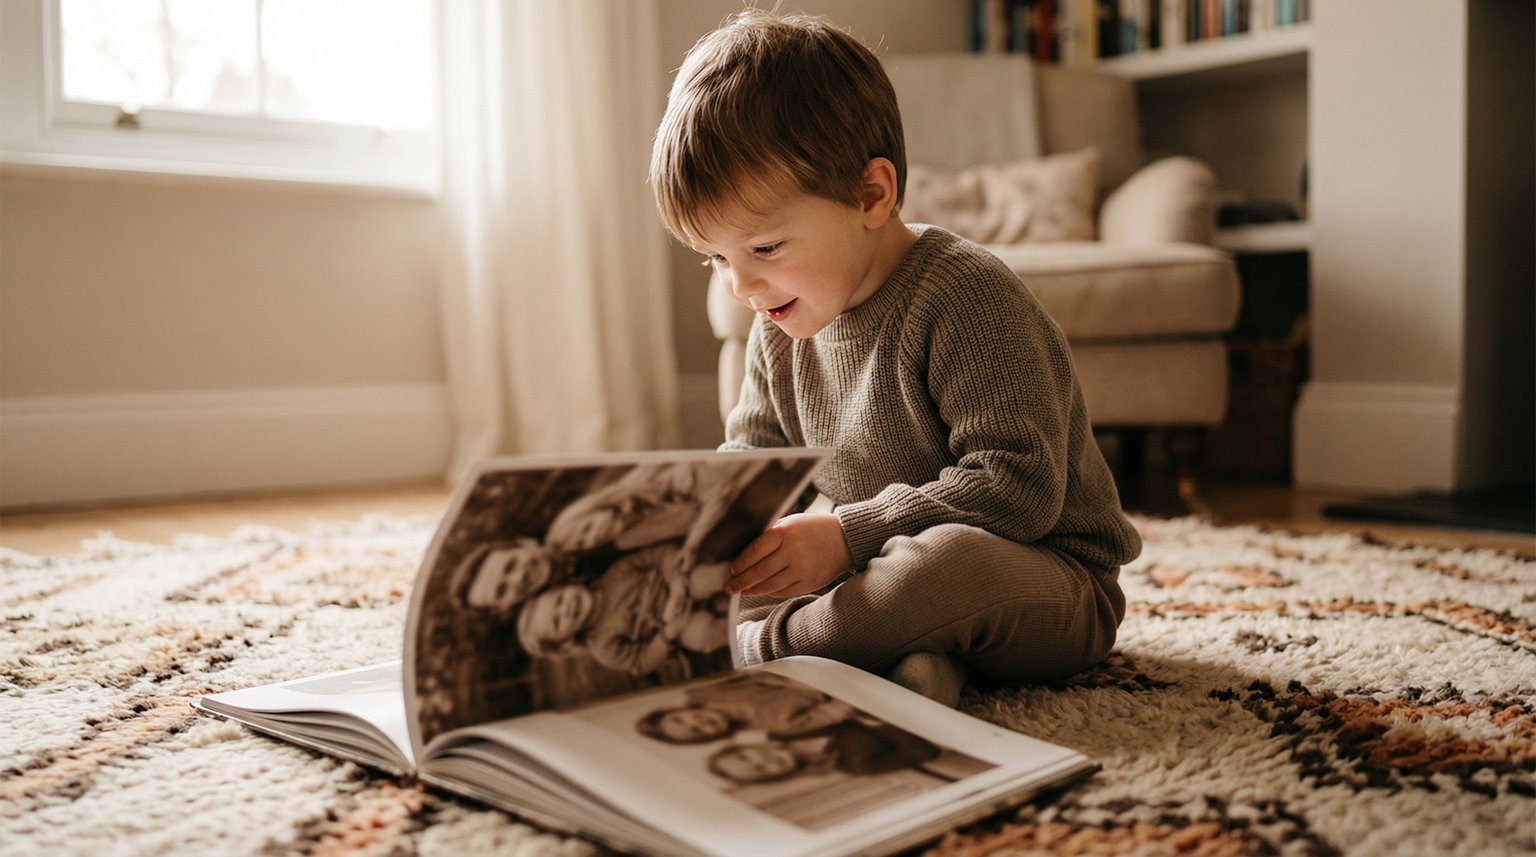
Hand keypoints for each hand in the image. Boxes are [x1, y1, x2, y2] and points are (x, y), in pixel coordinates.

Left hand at [725, 513, 852, 596]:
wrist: (845, 539)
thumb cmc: (812, 528)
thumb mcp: (790, 522)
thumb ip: (770, 535)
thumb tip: (744, 554)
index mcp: (784, 533)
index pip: (754, 551)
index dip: (741, 563)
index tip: (732, 570)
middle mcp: (792, 552)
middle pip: (759, 571)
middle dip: (741, 581)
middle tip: (728, 587)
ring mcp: (801, 569)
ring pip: (770, 585)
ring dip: (753, 589)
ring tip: (742, 591)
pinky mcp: (809, 582)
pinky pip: (784, 591)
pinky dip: (771, 592)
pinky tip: (762, 591)